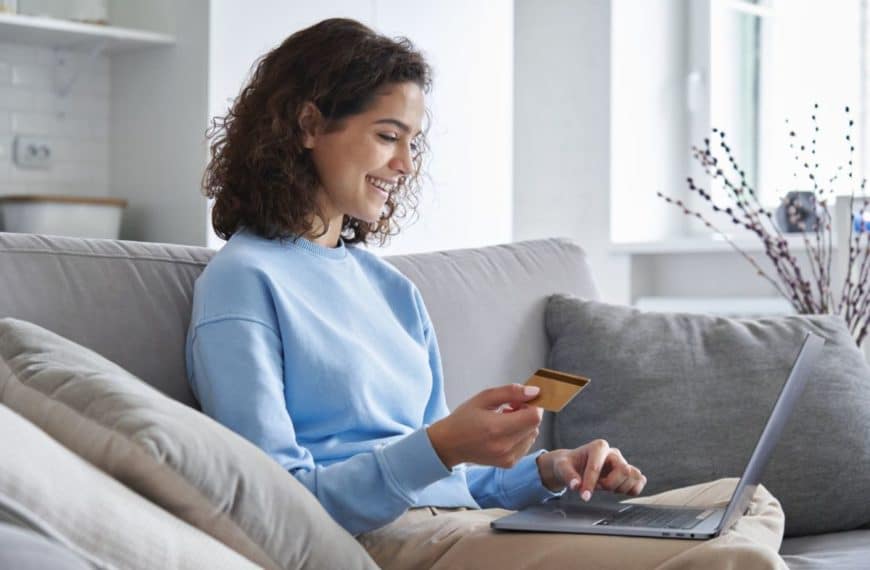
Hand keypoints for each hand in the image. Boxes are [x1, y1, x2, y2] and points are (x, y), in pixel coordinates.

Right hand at [427, 384, 542, 468]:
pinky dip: (520, 436)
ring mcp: (508, 457)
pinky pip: (526, 445)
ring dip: (524, 425)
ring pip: (532, 435)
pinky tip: (504, 432)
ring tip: (505, 420)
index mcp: (497, 428)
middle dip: (527, 413)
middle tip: (509, 408)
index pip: (534, 416)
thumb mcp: (483, 398)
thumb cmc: (463, 419)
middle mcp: (505, 446)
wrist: (449, 445)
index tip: (520, 400)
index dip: (532, 405)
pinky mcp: (509, 463)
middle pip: (535, 425)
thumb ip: (510, 392)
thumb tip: (534, 391)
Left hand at [536, 440, 645, 500]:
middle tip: (598, 487)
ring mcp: (622, 462)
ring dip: (621, 487)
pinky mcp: (627, 472)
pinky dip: (632, 489)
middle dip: (610, 484)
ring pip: (634, 476)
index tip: (584, 496)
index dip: (590, 483)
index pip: (598, 467)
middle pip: (624, 471)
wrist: (573, 465)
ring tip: (606, 487)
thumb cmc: (568, 464)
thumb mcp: (561, 468)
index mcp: (598, 447)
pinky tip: (617, 490)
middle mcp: (613, 453)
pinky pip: (640, 481)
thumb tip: (576, 486)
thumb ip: (568, 476)